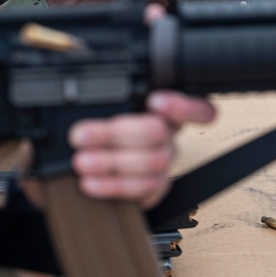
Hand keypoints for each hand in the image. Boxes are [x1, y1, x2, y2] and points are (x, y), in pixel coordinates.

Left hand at [68, 91, 215, 208]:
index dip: (182, 105)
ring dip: (110, 162)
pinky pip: (145, 189)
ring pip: (152, 161)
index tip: (154, 101)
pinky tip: (92, 182)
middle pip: (159, 131)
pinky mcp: (155, 187)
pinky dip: (115, 186)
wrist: (84, 165)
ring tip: (81, 161)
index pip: (196, 106)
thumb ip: (98, 97)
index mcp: (163, 108)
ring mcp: (164, 161)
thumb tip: (79, 87)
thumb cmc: (94, 128)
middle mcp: (169, 133)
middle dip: (115, 134)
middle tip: (81, 136)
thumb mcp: (95, 105)